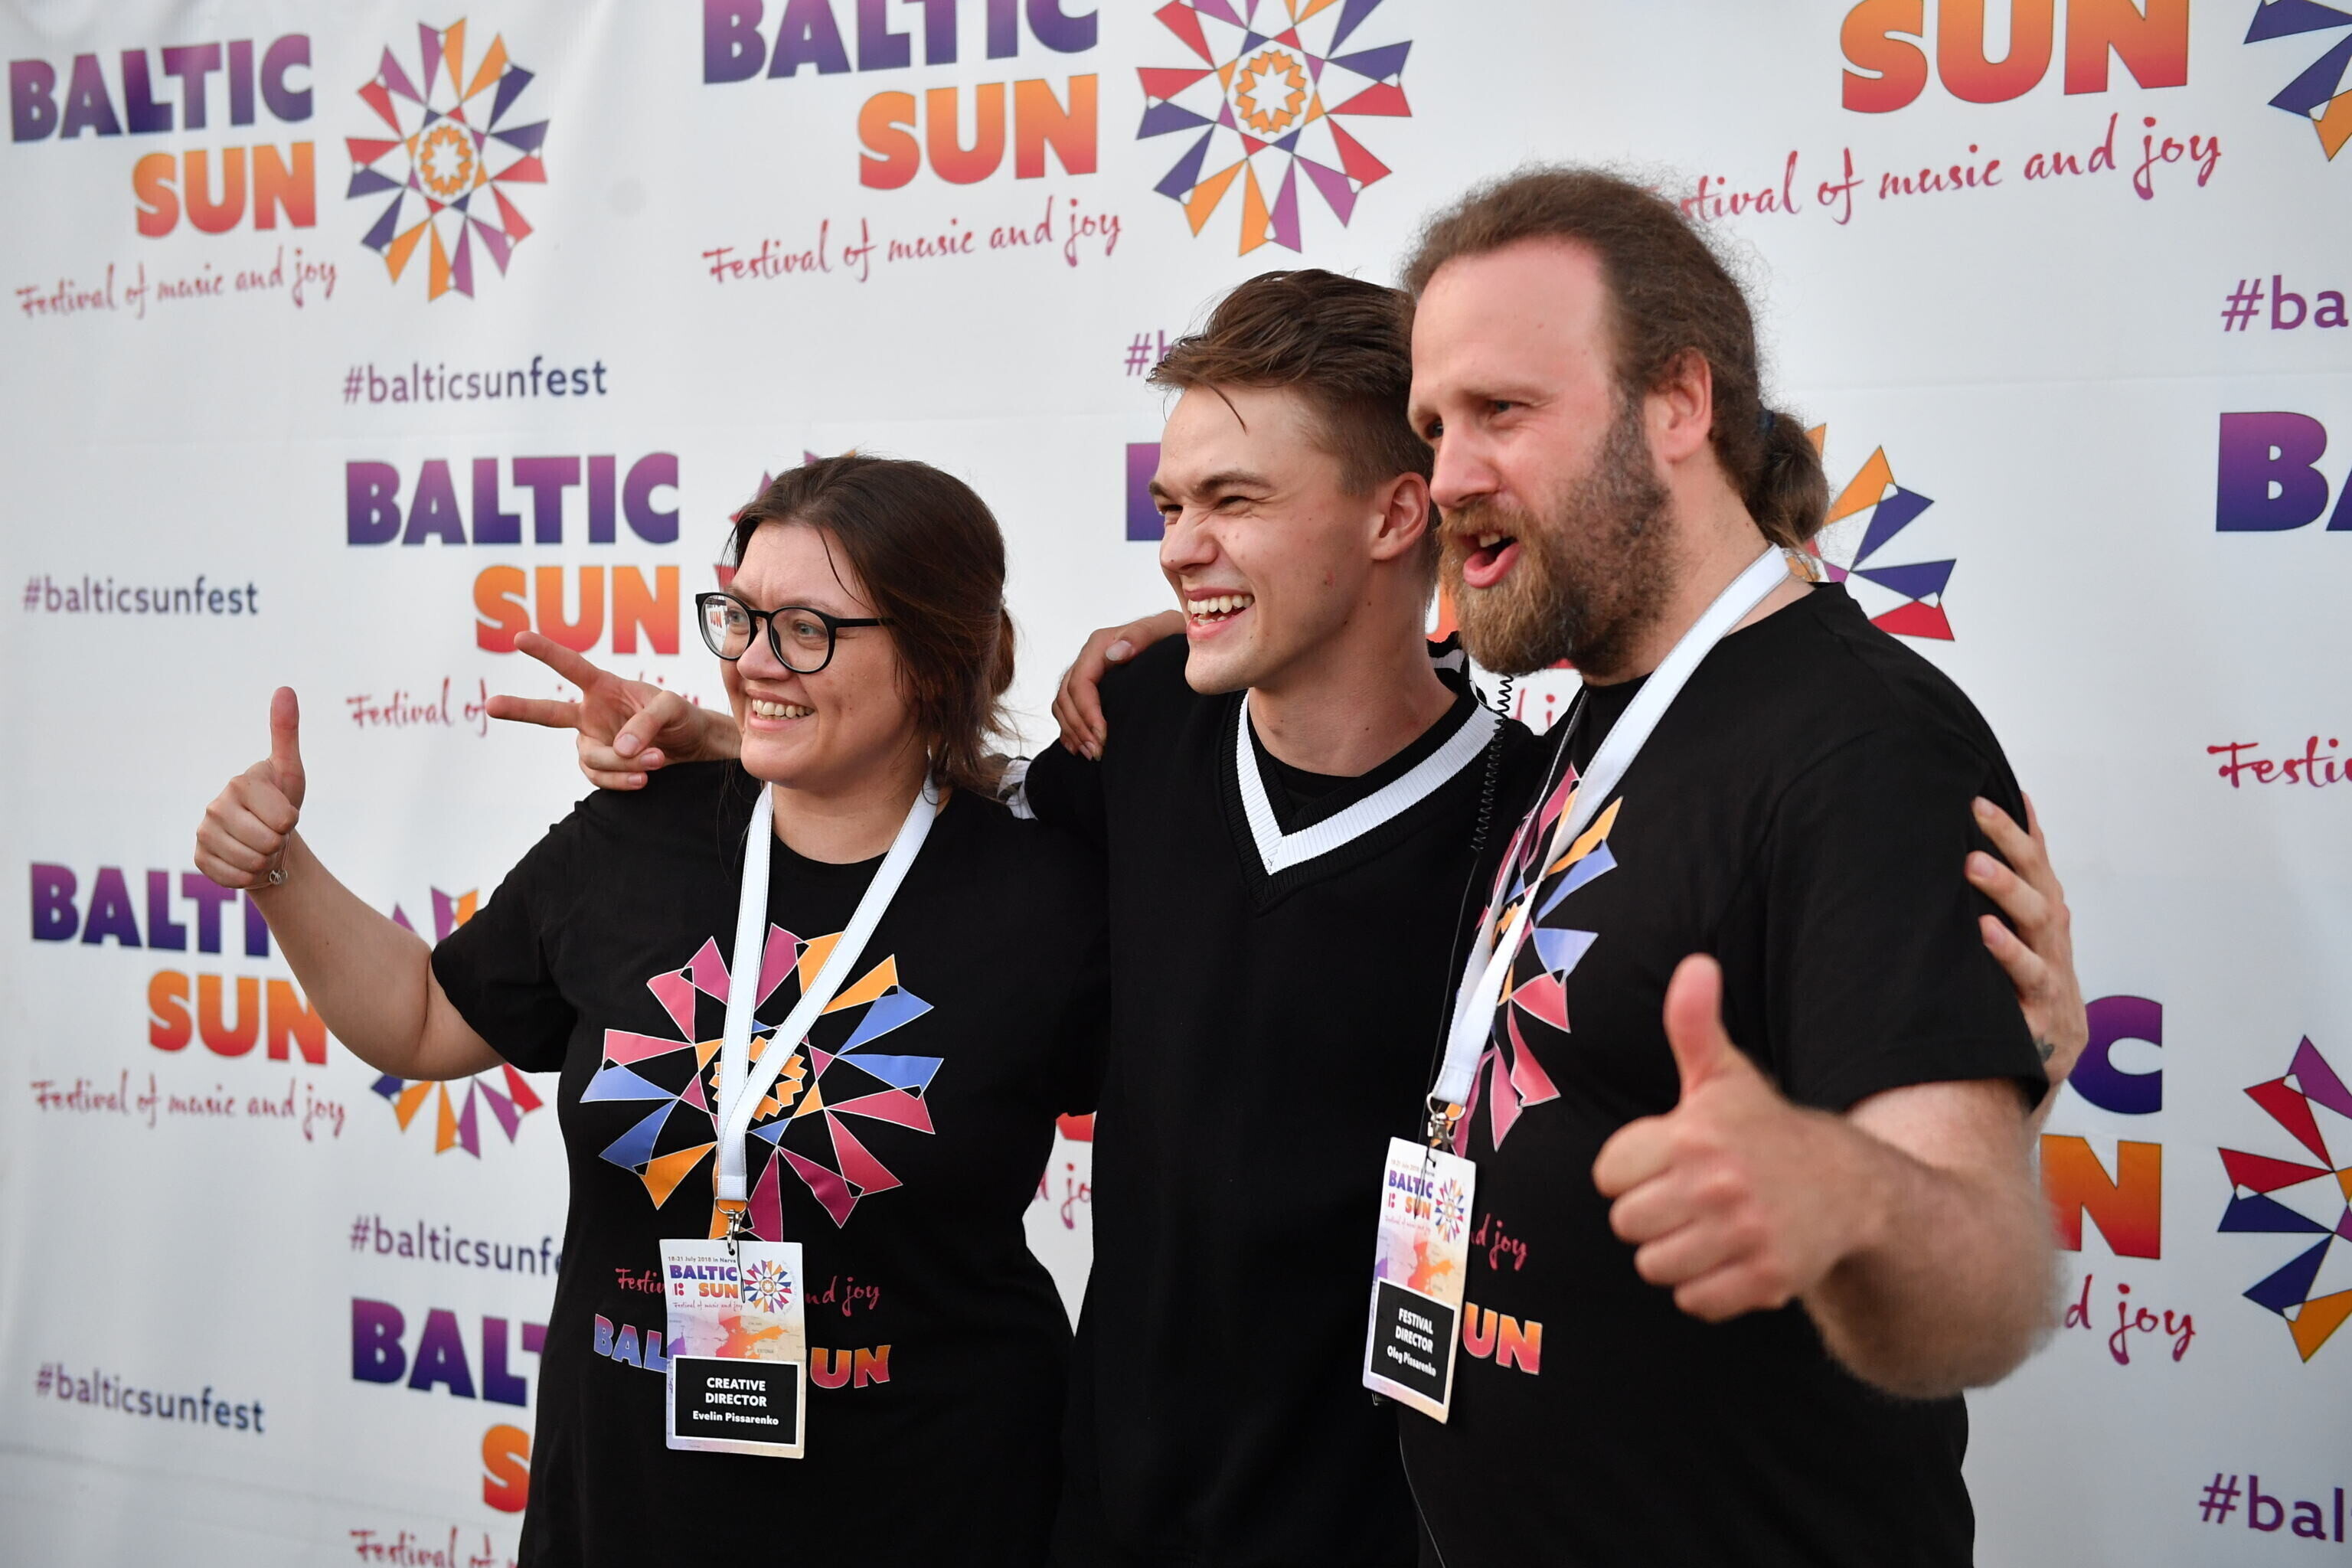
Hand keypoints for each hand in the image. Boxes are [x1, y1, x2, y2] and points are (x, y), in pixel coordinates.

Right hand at [196, 687, 306, 889]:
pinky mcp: (199, 859)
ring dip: (264, 860)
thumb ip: (286, 732)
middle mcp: (215, 806)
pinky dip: (246, 876)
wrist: (265, 837)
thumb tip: (285, 689)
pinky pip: (234, 879)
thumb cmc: (281, 801)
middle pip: (268, 843)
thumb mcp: (290, 770)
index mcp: (239, 783)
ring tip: (260, 845)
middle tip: (272, 832)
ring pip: (252, 863)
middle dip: (279, 843)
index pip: (284, 820)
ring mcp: (203, 833)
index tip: (283, 814)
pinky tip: (243, 860)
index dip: (291, 823)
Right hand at [485, 631, 734, 789]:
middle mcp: (591, 714)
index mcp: (604, 687)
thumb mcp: (673, 707)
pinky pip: (601, 778)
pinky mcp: (602, 767)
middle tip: (491, 705)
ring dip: (623, 763)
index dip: (547, 652)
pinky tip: (643, 779)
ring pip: (591, 758)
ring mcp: (593, 741)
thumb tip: (621, 747)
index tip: (520, 637)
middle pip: (548, 713)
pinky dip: (623, 780)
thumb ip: (647, 721)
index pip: (572, 666)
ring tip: (656, 760)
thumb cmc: (681, 716)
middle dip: (519, 709)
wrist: (693, 746)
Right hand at [1050, 610, 1182, 758]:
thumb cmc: (1176, 635)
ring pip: (1063, 704)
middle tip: (1097, 752)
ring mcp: (1089, 673)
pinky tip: (1077, 747)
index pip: (1080, 682)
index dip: (1087, 712)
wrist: (1181, 639)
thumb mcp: (1165, 628)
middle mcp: (1090, 658)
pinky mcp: (1092, 687)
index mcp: (1101, 644)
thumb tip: (1114, 653)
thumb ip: (1141, 635)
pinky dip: (1069, 729)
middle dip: (1079, 727)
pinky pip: (1067, 709)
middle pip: (1066, 696)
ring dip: (1072, 731)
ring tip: (1091, 753)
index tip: (1103, 735)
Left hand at [1591, 956, 1881, 1321]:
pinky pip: (1694, 1301)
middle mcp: (1719, 1187)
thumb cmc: (1767, 1131)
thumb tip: (1695, 965)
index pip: (1608, 1175)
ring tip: (1708, 1226)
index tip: (1668, 1159)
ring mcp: (1746, 1237)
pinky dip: (1707, 1287)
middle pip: (1626, 1224)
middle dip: (1650, 1212)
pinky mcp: (1767, 1282)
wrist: (1850, 1189)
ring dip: (1675, 1253)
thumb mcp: (1726, 1076)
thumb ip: (1694, 1024)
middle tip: (1688, 1196)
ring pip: (1655, 1267)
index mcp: (1696, 1135)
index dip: (1631, 1169)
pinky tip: (1731, 1255)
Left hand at [1966, 793, 2085, 1087]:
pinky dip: (2009, 957)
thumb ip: (2015, 882)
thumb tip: (2003, 819)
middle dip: (2009, 851)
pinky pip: (2030, 981)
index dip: (2016, 830)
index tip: (1983, 797)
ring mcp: (2052, 976)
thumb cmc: (2027, 984)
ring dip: (2006, 894)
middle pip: (2036, 887)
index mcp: (2046, 918)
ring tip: (1974, 867)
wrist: (2045, 1059)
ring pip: (2036, 928)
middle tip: (1974, 820)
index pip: (2035, 865)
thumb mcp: (2023, 931)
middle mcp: (2053, 941)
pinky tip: (1985, 934)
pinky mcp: (2043, 1015)